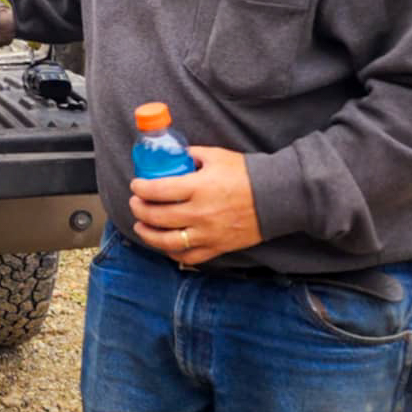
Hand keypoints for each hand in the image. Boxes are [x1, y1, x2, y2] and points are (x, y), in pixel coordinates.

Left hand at [128, 145, 261, 266]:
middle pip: (158, 216)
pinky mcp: (217, 246)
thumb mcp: (216, 156)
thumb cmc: (247, 174)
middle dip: (139, 209)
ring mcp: (208, 233)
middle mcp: (200, 213)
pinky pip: (189, 256)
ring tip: (140, 226)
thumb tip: (174, 156)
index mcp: (199, 188)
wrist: (276, 197)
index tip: (136, 185)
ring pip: (168, 241)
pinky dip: (172, 252)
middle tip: (135, 203)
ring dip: (148, 234)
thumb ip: (192, 155)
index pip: (158, 190)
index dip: (141, 188)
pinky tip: (164, 244)